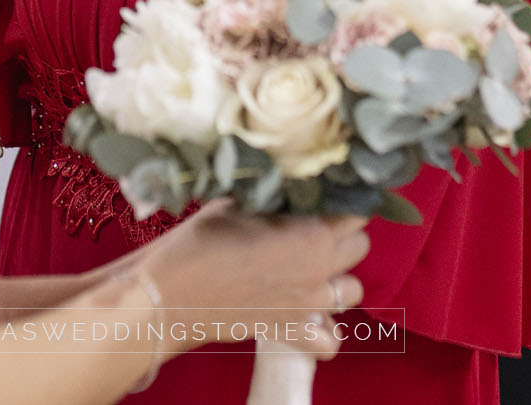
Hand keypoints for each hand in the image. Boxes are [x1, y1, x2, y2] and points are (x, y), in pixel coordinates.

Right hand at [135, 199, 370, 358]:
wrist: (170, 293)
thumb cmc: (199, 242)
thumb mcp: (236, 205)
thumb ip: (272, 200)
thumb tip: (284, 188)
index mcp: (312, 232)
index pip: (355, 211)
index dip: (341, 201)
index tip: (324, 197)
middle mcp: (319, 269)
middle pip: (360, 247)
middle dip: (343, 234)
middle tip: (316, 227)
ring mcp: (309, 304)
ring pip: (353, 291)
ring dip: (337, 278)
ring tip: (313, 268)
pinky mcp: (291, 331)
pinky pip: (328, 342)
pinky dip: (325, 331)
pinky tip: (310, 314)